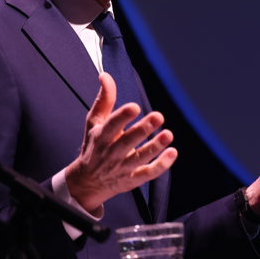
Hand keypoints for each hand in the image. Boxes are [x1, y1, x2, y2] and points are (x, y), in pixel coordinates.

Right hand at [64, 73, 176, 213]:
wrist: (87, 182)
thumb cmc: (94, 146)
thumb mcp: (94, 122)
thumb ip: (104, 99)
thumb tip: (105, 75)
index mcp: (101, 136)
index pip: (111, 126)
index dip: (122, 117)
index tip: (135, 107)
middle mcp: (111, 153)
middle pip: (127, 141)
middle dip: (143, 129)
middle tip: (158, 116)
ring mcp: (122, 167)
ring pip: (140, 158)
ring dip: (155, 147)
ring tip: (168, 134)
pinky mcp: (133, 179)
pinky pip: (148, 173)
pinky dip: (161, 165)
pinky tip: (172, 153)